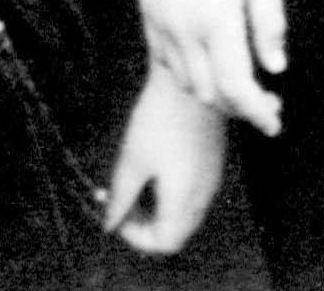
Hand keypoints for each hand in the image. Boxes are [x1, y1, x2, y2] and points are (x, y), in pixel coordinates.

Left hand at [105, 61, 226, 253]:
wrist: (190, 80)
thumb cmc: (159, 118)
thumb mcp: (132, 159)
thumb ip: (121, 197)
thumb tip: (110, 224)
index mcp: (184, 200)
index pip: (163, 243)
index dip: (136, 238)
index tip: (116, 216)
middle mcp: (202, 196)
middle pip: (175, 233)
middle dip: (146, 226)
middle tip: (122, 204)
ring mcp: (211, 180)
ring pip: (184, 215)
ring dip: (158, 211)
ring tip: (134, 187)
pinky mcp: (213, 163)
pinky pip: (192, 196)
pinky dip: (172, 196)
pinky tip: (155, 172)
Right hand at [138, 0, 285, 135]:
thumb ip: (268, 22)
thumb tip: (276, 67)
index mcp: (215, 16)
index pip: (235, 87)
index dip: (257, 112)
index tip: (275, 122)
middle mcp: (182, 27)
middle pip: (209, 94)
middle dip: (238, 107)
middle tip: (264, 101)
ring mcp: (160, 20)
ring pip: (184, 82)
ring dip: (212, 91)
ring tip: (237, 80)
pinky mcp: (147, 11)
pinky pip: (164, 60)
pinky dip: (188, 72)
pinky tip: (208, 58)